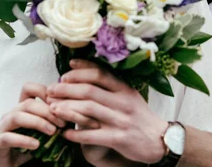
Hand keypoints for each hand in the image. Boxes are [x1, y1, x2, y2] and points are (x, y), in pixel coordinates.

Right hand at [0, 83, 65, 166]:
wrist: (6, 164)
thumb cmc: (27, 146)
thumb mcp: (42, 132)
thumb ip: (53, 122)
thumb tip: (74, 115)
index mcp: (21, 108)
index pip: (29, 88)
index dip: (45, 91)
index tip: (61, 104)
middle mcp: (10, 113)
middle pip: (28, 103)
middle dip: (48, 111)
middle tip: (63, 123)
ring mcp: (2, 127)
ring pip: (18, 116)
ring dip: (38, 122)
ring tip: (52, 131)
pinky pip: (9, 137)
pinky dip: (24, 140)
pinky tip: (37, 145)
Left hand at [46, 60, 167, 163]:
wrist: (159, 139)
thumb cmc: (139, 115)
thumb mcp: (129, 95)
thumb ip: (111, 86)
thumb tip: (86, 75)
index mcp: (124, 88)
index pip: (99, 74)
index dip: (80, 71)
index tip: (64, 73)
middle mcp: (122, 102)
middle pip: (89, 91)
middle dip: (66, 89)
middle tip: (51, 90)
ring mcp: (120, 120)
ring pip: (88, 110)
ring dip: (67, 108)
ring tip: (52, 108)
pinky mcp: (118, 138)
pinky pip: (92, 135)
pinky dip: (76, 133)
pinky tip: (65, 133)